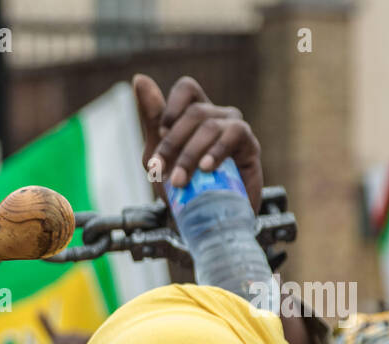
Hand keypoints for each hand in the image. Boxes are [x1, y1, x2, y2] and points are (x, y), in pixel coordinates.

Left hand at [133, 74, 261, 212]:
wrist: (202, 220)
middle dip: (172, 143)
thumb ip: (151, 118)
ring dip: (189, 155)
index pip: (187, 89)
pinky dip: (216, 151)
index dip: (171, 105)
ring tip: (179, 180)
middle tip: (160, 171)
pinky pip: (234, 134)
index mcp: (195, 113)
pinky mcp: (250, 145)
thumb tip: (139, 78)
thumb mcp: (157, 154)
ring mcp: (235, 128)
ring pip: (210, 125)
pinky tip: (206, 168)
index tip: (160, 131)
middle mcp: (217, 116)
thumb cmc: (181, 185)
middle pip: (194, 112)